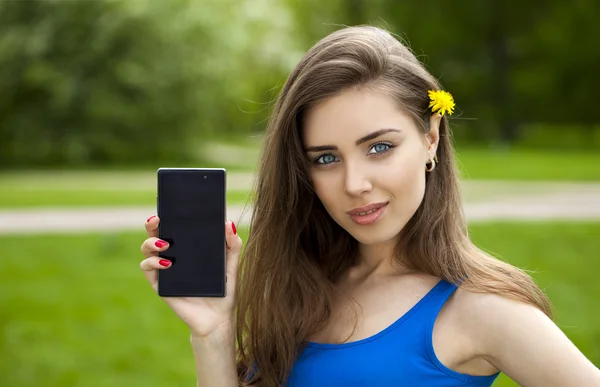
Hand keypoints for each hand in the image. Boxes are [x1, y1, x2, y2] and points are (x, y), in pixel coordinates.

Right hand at [139, 215, 241, 337]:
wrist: (218, 319)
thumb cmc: (224, 290)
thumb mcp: (231, 265)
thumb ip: (232, 245)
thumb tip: (228, 223)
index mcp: (188, 247)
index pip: (175, 226)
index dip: (170, 214)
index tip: (171, 204)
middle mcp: (173, 255)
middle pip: (156, 233)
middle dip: (153, 223)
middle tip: (158, 219)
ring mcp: (164, 269)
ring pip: (147, 249)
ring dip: (151, 242)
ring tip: (166, 244)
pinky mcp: (160, 285)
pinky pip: (147, 269)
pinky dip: (153, 263)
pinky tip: (167, 264)